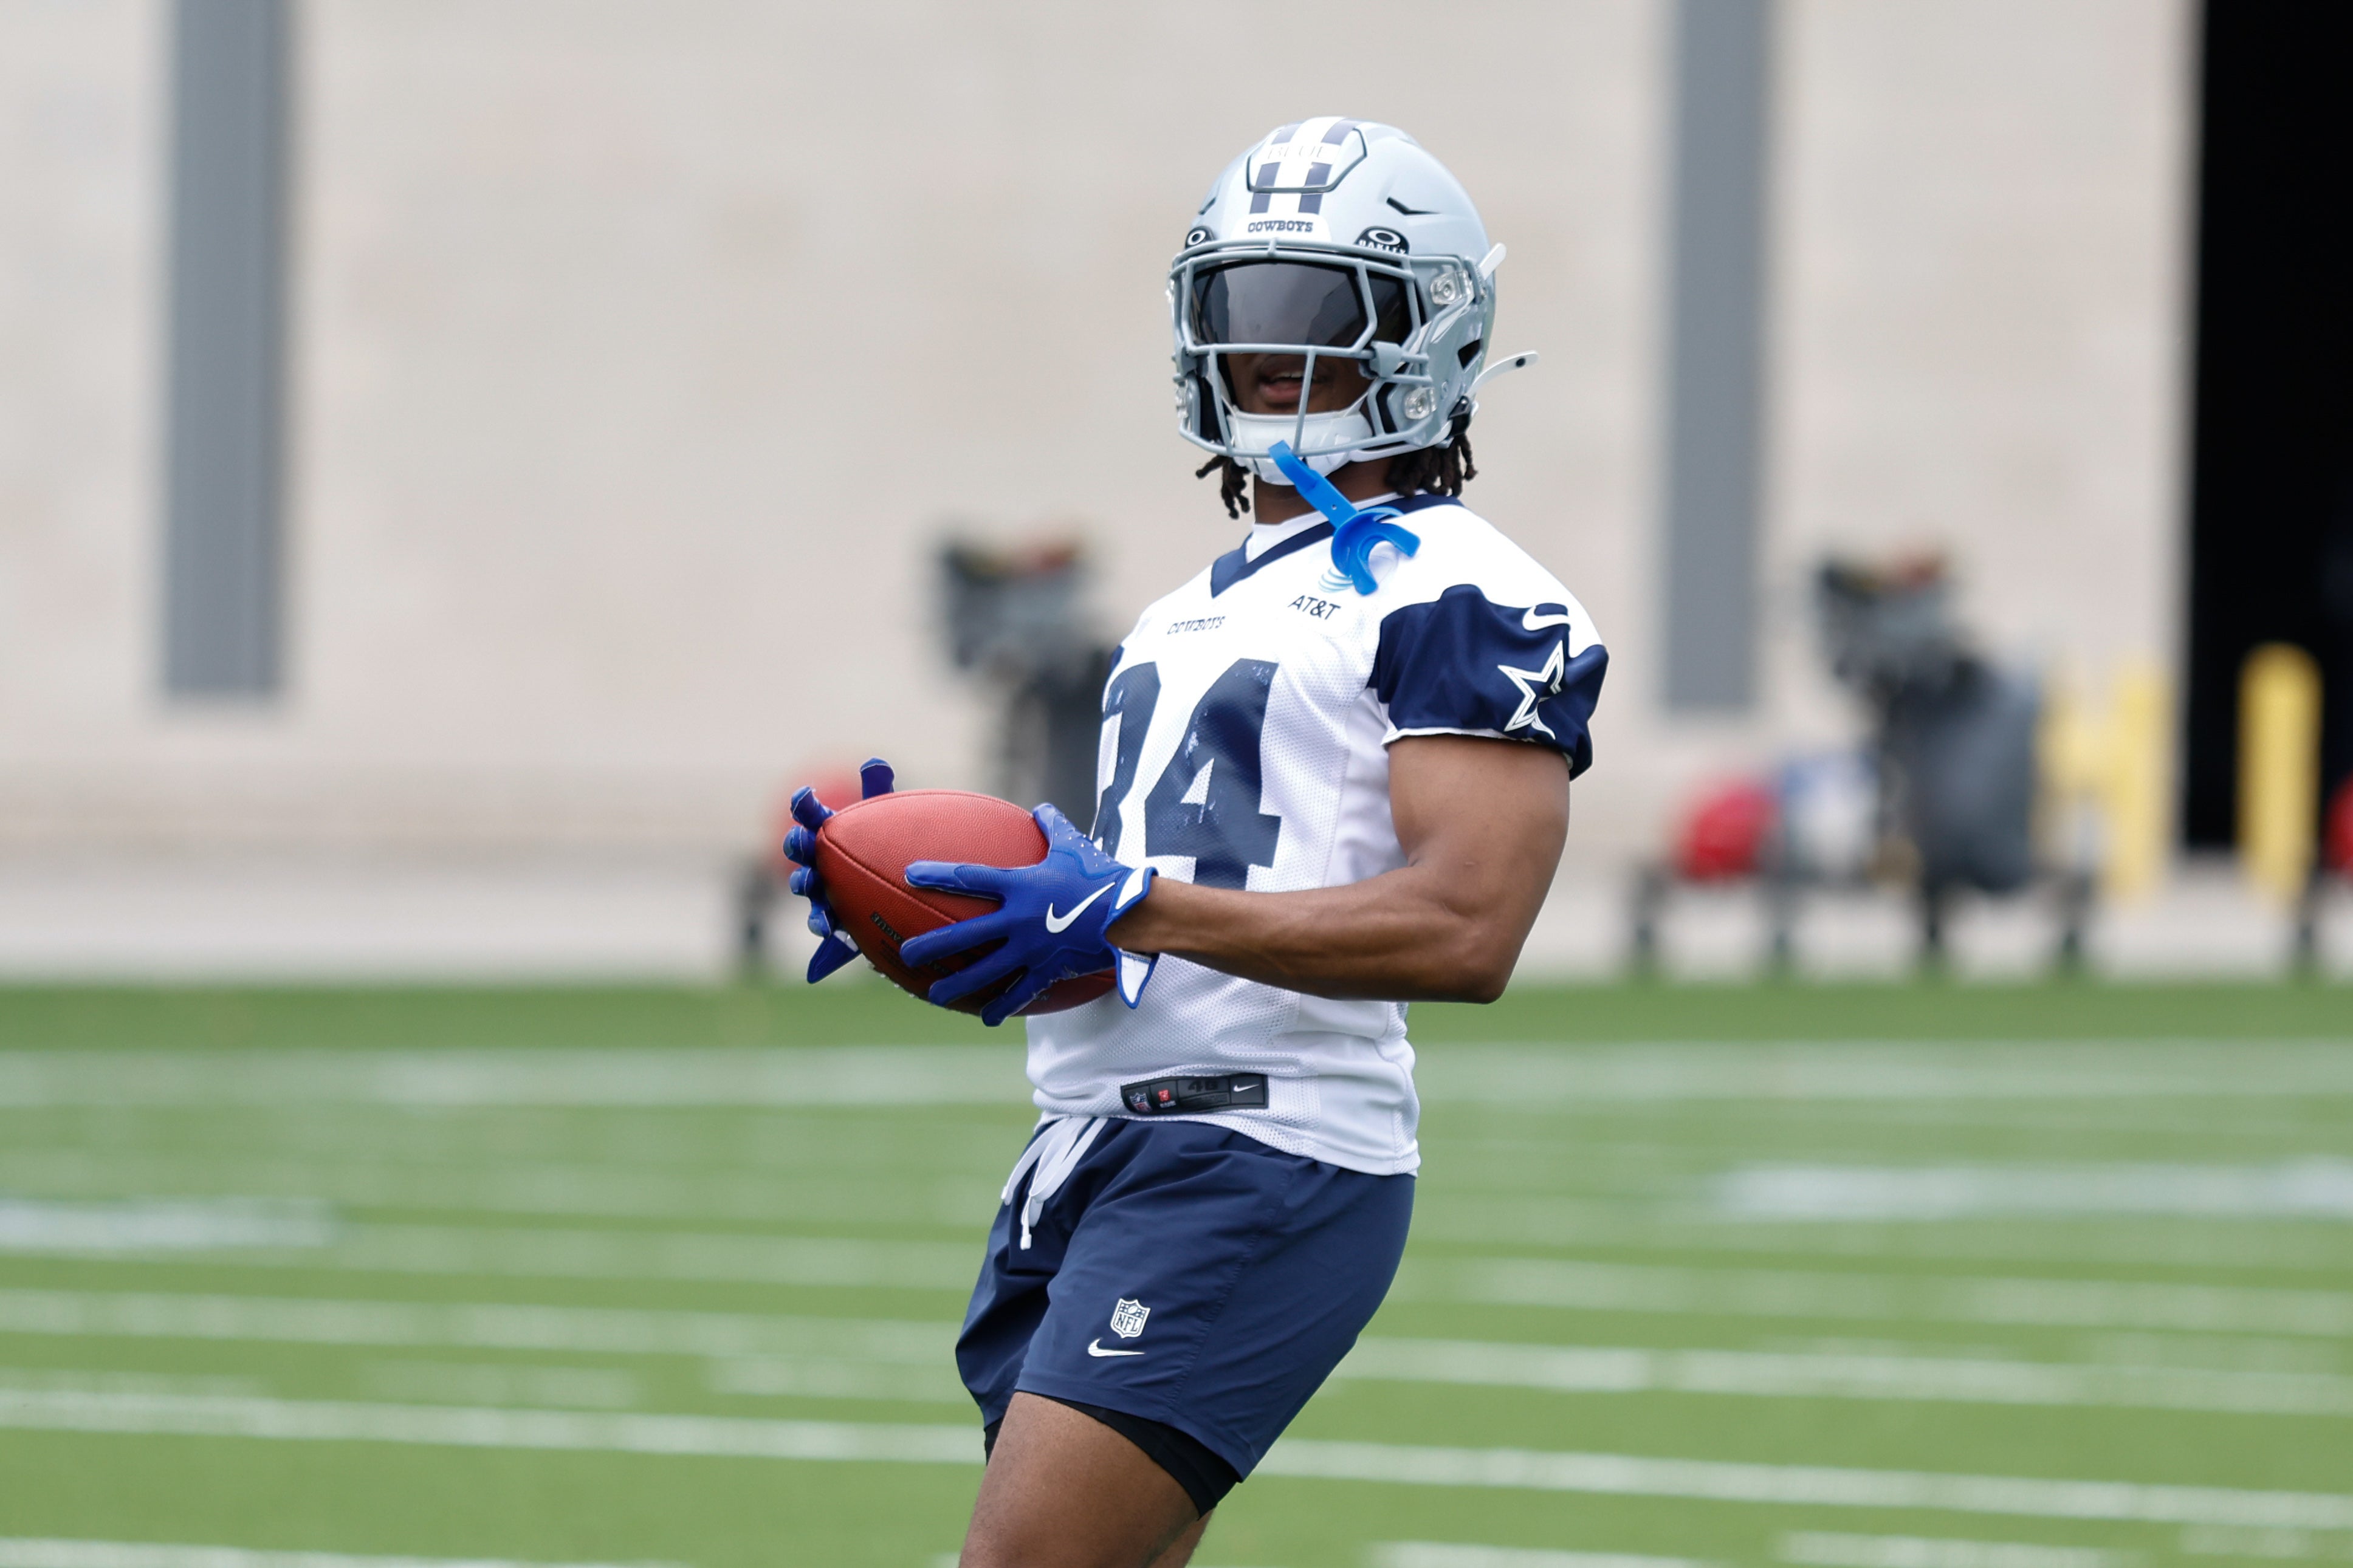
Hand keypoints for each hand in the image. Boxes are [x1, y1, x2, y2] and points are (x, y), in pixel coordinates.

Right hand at [781, 757, 894, 983]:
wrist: (892, 885)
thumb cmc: (882, 841)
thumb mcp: (884, 816)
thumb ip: (877, 790)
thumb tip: (874, 762)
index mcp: (827, 829)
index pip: (810, 813)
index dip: (804, 804)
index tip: (806, 795)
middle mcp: (817, 857)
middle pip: (799, 848)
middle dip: (796, 843)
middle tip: (801, 839)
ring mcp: (820, 887)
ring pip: (803, 884)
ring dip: (801, 882)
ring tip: (806, 881)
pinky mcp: (829, 914)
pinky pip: (820, 921)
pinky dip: (820, 924)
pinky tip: (826, 929)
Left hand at [900, 803, 1157, 1026]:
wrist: (1131, 914)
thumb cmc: (1102, 876)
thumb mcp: (1074, 845)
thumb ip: (1052, 827)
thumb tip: (1041, 809)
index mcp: (1019, 885)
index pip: (968, 876)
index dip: (937, 875)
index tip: (909, 874)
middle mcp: (1017, 919)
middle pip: (964, 934)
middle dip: (931, 946)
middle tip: (906, 954)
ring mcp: (1030, 948)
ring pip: (985, 971)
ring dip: (956, 985)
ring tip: (933, 996)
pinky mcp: (1047, 969)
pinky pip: (1020, 992)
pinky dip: (1003, 1006)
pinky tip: (986, 1018)